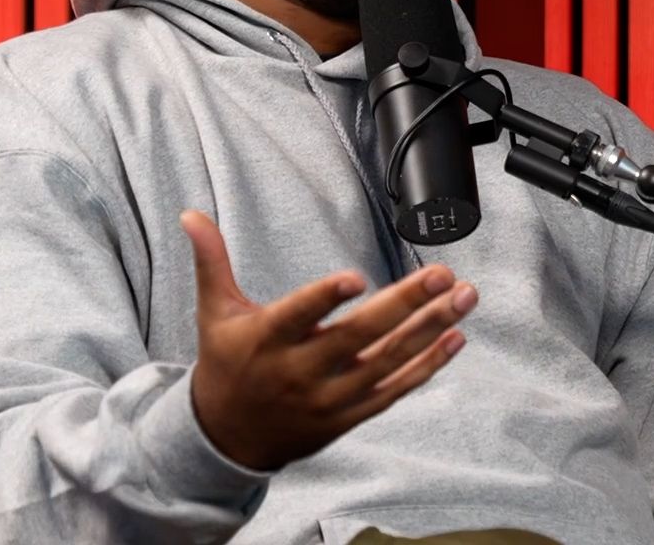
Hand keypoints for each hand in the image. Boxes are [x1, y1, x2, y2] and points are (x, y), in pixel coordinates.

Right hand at [180, 210, 476, 470]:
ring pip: (386, 363)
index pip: (299, 316)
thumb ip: (212, 260)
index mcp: (267, 340)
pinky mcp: (348, 416)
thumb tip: (191, 214)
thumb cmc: (226, 364)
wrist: (228, 439)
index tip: (355, 278)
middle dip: (405, 304)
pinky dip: (426, 365)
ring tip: (462, 298)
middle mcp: (300, 371)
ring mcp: (328, 397)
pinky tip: (454, 338)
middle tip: (441, 274)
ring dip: (430, 329)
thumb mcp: (215, 312)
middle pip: (359, 337)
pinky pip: (394, 390)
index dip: (325, 299)